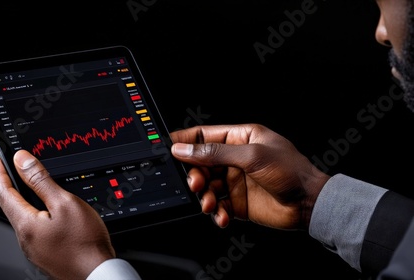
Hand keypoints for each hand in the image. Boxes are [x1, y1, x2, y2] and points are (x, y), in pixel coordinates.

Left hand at [0, 150, 114, 278]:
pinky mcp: (46, 255)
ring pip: (24, 219)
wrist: (98, 272)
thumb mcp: (64, 202)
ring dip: (24, 201)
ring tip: (30, 188)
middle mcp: (26, 239)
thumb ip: (41, 180)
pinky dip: (36, 215)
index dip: (1, 175)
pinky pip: (35, 230)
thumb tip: (22, 161)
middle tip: (10, 172)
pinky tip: (48, 212)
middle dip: (9, 187)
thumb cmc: (84, 242)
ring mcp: (36, 249)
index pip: (4, 194)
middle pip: (12, 207)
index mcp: (26, 225)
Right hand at [170, 124, 329, 229]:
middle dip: (194, 174)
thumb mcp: (251, 156)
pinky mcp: (236, 202)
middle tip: (196, 182)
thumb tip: (185, 149)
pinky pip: (216, 206)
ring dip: (204, 195)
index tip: (169, 148)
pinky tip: (221, 215)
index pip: (203, 136)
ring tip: (210, 202)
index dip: (184, 141)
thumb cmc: (291, 171)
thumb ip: (216, 153)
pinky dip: (215, 212)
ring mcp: (235, 181)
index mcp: (239, 138)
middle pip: (200, 163)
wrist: (309, 203)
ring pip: (206, 186)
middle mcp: (234, 159)